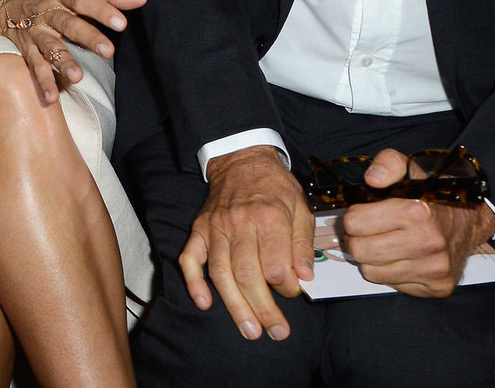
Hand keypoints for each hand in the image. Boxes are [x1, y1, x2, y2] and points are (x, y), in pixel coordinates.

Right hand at [0, 0, 144, 103]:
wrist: (4, 3)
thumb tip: (141, 0)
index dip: (102, 10)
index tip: (121, 24)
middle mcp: (48, 12)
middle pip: (68, 24)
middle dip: (88, 38)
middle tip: (108, 52)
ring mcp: (36, 32)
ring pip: (50, 47)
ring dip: (63, 62)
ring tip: (77, 77)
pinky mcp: (27, 50)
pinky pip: (34, 66)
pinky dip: (42, 82)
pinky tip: (51, 97)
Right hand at [181, 146, 314, 340]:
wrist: (241, 160)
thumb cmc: (275, 187)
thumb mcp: (300, 207)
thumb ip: (302, 243)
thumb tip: (304, 276)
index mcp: (269, 218)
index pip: (276, 266)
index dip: (288, 288)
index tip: (294, 293)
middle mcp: (239, 224)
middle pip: (248, 275)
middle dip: (263, 309)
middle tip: (276, 333)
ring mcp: (215, 228)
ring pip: (221, 273)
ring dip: (235, 306)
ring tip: (250, 330)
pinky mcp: (199, 230)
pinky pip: (190, 259)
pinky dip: (194, 282)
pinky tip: (204, 303)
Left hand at [338, 149, 494, 297]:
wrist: (468, 223)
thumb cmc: (431, 197)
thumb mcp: (410, 170)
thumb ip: (388, 164)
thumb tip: (372, 179)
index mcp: (417, 211)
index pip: (354, 222)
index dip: (354, 216)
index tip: (363, 213)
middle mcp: (428, 242)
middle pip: (359, 250)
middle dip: (357, 239)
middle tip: (368, 232)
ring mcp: (434, 268)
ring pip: (371, 272)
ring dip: (372, 258)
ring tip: (385, 243)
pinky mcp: (437, 287)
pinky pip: (392, 285)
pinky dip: (390, 273)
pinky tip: (402, 258)